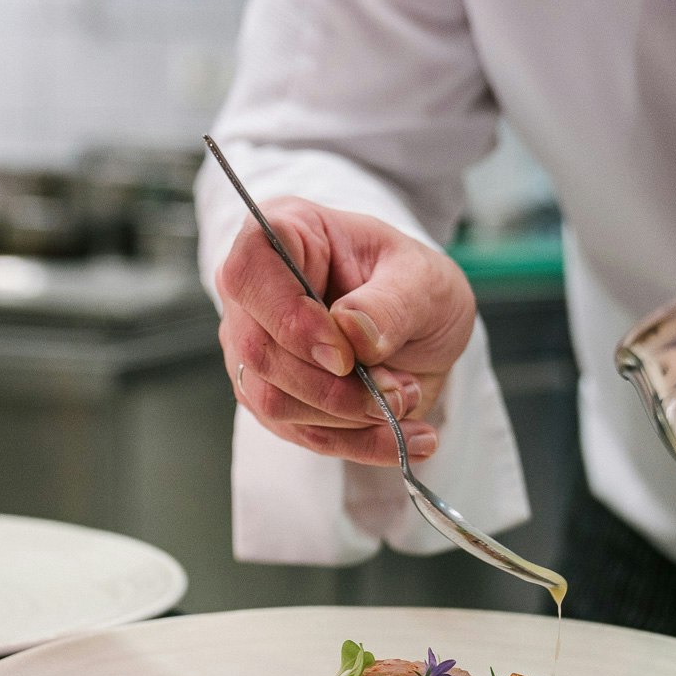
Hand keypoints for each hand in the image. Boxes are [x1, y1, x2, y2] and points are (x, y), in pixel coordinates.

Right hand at [215, 198, 477, 464]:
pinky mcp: (271, 396)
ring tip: (407, 399)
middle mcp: (255, 291)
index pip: (250, 273)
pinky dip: (359, 443)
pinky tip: (405, 435)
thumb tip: (351, 331)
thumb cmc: (415, 285)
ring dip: (350, 417)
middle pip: (259, 351)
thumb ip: (391, 302)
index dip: (291, 321)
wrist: (423, 328)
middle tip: (401, 390)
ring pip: (273, 401)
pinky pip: (301, 433)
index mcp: (285, 232)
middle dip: (335, 387)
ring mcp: (255, 346)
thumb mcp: (425, 281)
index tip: (345, 356)